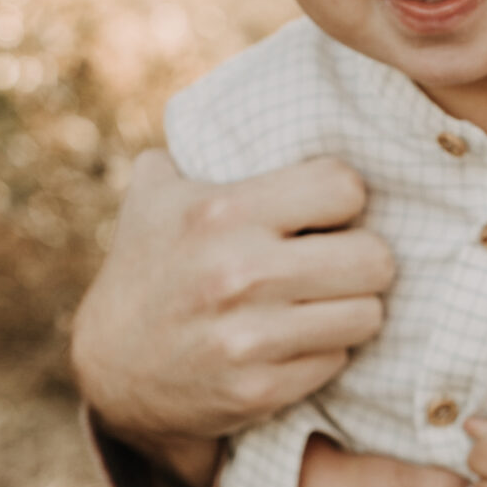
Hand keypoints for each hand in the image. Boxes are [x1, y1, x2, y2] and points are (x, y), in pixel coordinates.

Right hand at [71, 151, 395, 485]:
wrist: (112, 368)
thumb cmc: (149, 266)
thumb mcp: (156, 193)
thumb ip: (202, 145)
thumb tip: (261, 96)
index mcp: (219, 212)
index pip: (344, 187)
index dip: (342, 199)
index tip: (325, 213)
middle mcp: (237, 273)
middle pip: (374, 258)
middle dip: (361, 259)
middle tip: (338, 262)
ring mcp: (249, 337)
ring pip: (367, 314)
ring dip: (349, 308)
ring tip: (320, 302)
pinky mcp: (259, 390)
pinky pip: (337, 360)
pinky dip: (324, 352)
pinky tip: (293, 342)